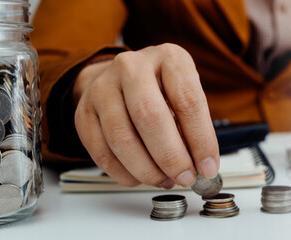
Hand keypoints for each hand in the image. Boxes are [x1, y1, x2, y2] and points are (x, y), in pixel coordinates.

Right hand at [73, 43, 218, 187]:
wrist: (122, 78)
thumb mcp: (186, 95)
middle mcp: (132, 66)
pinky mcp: (83, 111)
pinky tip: (140, 177)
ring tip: (165, 180)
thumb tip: (201, 166)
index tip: (208, 166)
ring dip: (147, 169)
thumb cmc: (163, 89)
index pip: (187, 101)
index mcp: (169, 58)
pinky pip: (101, 152)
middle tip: (185, 178)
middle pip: (150, 117)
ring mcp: (102, 87)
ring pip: (122, 139)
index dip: (200, 140)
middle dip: (171, 157)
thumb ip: (193, 127)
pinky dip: (124, 173)